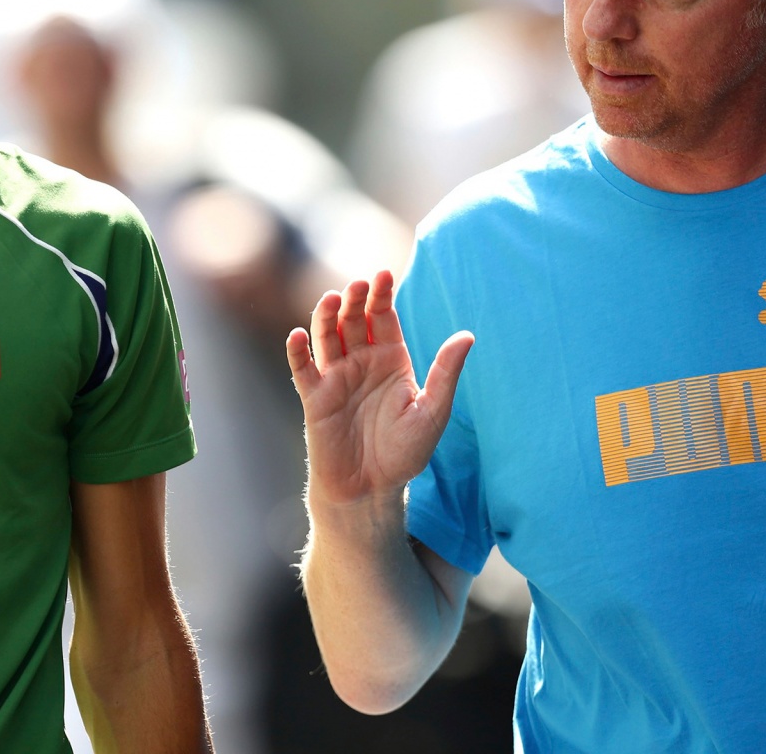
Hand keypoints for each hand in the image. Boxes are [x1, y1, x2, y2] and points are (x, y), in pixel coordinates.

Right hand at [286, 270, 473, 508]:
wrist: (371, 490)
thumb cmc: (404, 453)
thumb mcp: (433, 412)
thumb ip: (445, 373)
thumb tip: (467, 335)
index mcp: (391, 359)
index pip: (383, 316)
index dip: (382, 295)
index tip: (384, 274)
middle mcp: (362, 362)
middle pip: (353, 320)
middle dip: (355, 300)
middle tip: (358, 285)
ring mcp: (336, 378)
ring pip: (326, 336)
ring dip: (326, 316)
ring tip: (332, 299)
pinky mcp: (314, 398)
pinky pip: (303, 369)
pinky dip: (298, 351)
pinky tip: (299, 336)